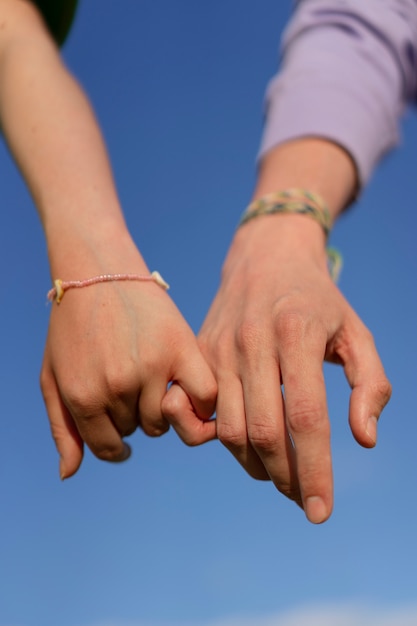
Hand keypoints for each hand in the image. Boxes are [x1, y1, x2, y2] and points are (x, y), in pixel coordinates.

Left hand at [41, 260, 216, 478]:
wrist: (98, 272)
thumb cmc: (73, 327)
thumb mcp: (53, 377)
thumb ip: (62, 429)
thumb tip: (70, 475)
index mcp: (83, 396)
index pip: (108, 448)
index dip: (114, 441)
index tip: (121, 432)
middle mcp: (118, 386)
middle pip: (139, 431)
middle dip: (133, 415)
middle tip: (130, 385)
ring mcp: (152, 367)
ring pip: (167, 419)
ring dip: (160, 407)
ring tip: (151, 379)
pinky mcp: (181, 348)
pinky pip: (205, 398)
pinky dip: (200, 402)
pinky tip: (184, 388)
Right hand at [163, 214, 390, 522]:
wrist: (264, 257)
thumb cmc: (318, 300)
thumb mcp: (356, 332)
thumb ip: (371, 384)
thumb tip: (363, 440)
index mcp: (296, 333)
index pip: (306, 417)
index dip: (315, 470)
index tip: (322, 511)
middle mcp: (252, 342)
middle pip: (263, 432)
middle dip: (285, 477)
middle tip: (304, 497)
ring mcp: (218, 347)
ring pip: (228, 430)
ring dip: (255, 465)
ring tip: (280, 473)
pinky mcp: (198, 354)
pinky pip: (202, 414)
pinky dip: (221, 442)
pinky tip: (247, 445)